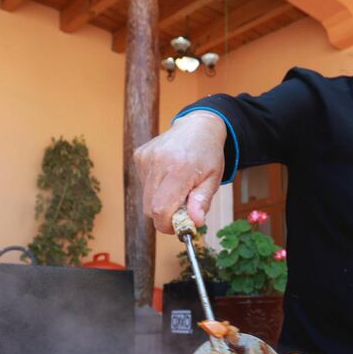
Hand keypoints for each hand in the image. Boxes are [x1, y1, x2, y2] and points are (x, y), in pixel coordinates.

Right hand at [133, 111, 227, 233]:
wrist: (197, 126)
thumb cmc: (207, 155)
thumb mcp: (213, 179)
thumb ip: (202, 202)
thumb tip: (195, 222)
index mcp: (180, 169)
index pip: (161, 209)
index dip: (167, 225)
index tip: (178, 226)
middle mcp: (159, 162)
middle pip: (150, 208)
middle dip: (165, 215)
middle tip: (181, 207)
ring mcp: (146, 158)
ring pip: (146, 198)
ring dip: (160, 200)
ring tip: (177, 186)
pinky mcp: (139, 156)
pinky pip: (144, 184)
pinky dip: (155, 187)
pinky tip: (168, 174)